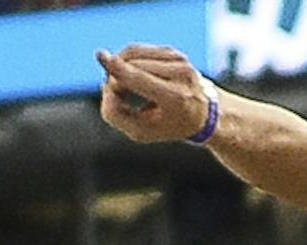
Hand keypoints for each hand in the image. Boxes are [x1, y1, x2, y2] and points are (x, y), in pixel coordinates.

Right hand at [97, 43, 212, 143]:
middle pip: (131, 67)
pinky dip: (129, 62)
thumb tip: (105, 86)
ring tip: (127, 89)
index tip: (100, 56)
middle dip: (116, 80)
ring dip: (120, 69)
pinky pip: (139, 50)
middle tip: (119, 97)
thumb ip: (118, 115)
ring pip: (133, 54)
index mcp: (176, 98)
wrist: (206, 114)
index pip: (142, 79)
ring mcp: (179, 60)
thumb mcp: (143, 132)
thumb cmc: (170, 126)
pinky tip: (135, 77)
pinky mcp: (174, 51)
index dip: (119, 69)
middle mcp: (180, 75)